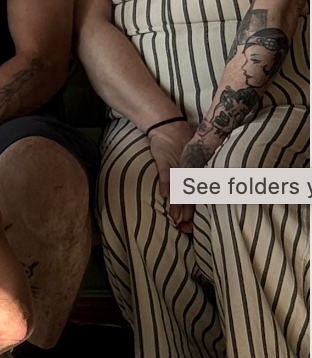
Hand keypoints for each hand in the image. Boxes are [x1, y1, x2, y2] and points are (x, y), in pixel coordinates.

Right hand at [147, 118, 197, 233]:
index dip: (192, 213)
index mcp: (192, 176)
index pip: (193, 198)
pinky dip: (166, 184)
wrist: (170, 129)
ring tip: (176, 218)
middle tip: (185, 229)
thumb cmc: (178, 147)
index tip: (191, 228)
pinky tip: (166, 195)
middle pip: (187, 197)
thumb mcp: (184, 163)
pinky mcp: (165, 161)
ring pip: (179, 189)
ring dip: (178, 204)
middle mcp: (187, 174)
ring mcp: (176, 168)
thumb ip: (185, 178)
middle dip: (186, 213)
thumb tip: (188, 195)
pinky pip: (166, 174)